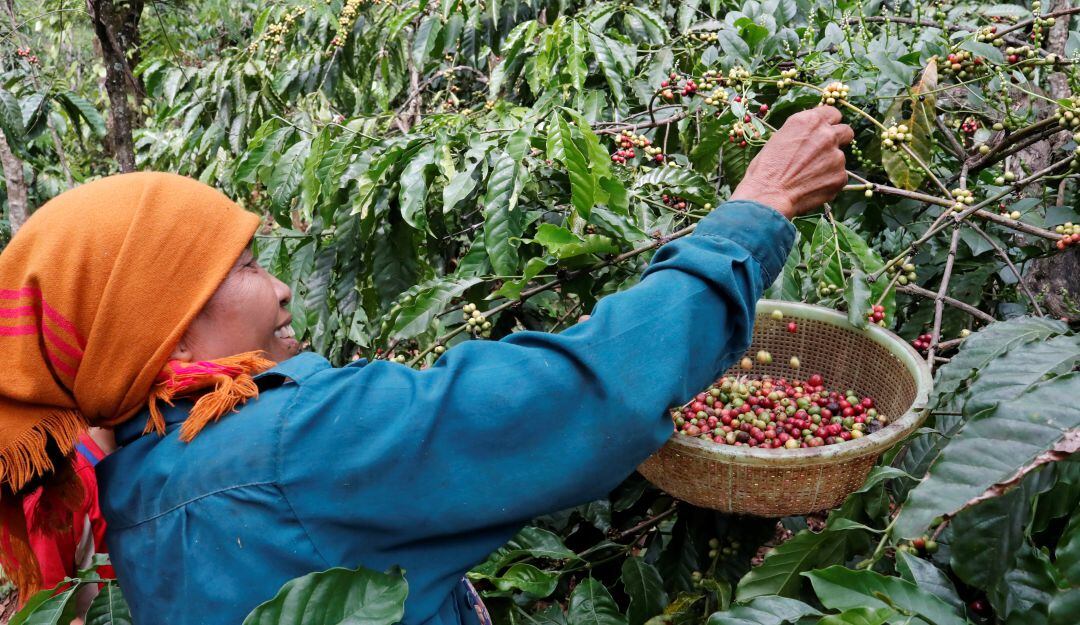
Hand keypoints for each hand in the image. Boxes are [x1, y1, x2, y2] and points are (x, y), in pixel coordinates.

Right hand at [730, 106, 852, 219]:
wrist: (768, 195)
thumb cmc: (766, 168)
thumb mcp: (779, 138)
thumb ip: (801, 133)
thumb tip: (809, 136)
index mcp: (809, 121)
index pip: (833, 113)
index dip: (829, 123)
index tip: (824, 131)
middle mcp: (827, 135)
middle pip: (846, 131)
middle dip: (839, 139)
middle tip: (825, 152)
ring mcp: (837, 156)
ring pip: (840, 158)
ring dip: (829, 165)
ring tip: (808, 177)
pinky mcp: (840, 177)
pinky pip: (839, 177)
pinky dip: (828, 182)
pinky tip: (811, 187)